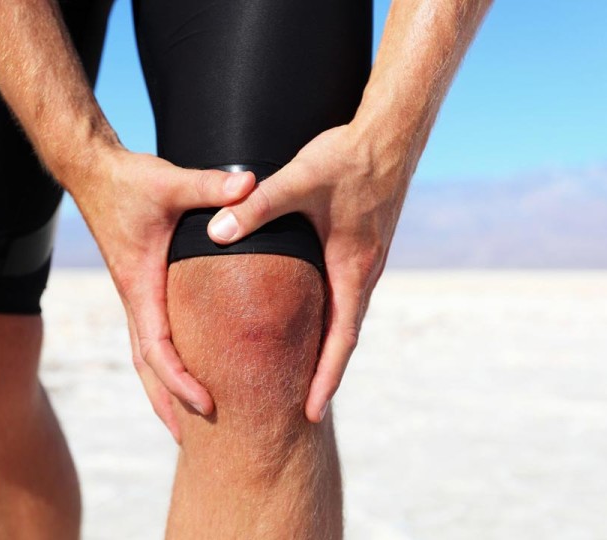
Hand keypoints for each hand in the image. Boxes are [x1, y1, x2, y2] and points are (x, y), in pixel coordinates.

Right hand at [70, 145, 255, 441]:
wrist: (93, 172)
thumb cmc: (129, 181)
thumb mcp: (170, 182)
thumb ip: (211, 186)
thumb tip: (250, 186)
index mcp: (140, 286)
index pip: (157, 350)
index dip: (181, 381)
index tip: (208, 404)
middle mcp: (135, 298)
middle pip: (147, 368)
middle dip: (168, 405)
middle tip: (193, 444)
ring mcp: (136, 294)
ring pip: (146, 357)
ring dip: (163, 392)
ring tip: (187, 426)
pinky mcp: (141, 286)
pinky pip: (151, 337)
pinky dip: (166, 363)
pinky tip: (187, 371)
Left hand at [206, 123, 411, 422]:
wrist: (390, 133)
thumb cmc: (347, 157)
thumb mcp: (298, 181)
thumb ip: (255, 207)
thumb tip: (215, 233)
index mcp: (352, 268)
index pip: (340, 339)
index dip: (325, 378)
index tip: (311, 412)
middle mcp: (364, 271)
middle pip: (345, 336)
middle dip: (324, 373)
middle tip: (303, 408)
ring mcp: (367, 259)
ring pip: (346, 315)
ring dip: (329, 346)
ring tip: (303, 373)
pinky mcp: (362, 244)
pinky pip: (345, 293)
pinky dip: (331, 317)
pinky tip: (310, 317)